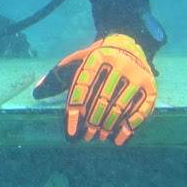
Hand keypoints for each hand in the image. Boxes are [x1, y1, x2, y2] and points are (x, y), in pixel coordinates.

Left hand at [33, 33, 156, 144]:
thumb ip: (57, 77)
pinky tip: (117, 140)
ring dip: (108, 127)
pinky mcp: (151, 87)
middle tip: (86, 137)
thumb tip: (36, 93)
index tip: (71, 134)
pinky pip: (140, 112)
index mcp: (96, 58)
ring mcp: (137, 76)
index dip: (75, 114)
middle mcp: (118, 65)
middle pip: (102, 101)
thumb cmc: (97, 60)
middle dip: (92, 123)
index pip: (82, 90)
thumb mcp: (76, 62)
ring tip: (99, 137)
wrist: (129, 45)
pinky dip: (128, 129)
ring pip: (120, 108)